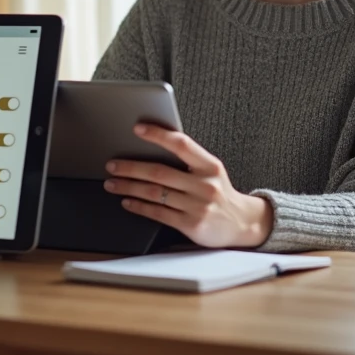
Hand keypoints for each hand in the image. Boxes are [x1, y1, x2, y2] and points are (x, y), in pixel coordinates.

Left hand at [103, 124, 272, 248]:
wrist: (242, 223)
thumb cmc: (219, 192)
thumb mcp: (210, 172)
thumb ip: (188, 160)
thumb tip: (152, 145)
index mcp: (210, 166)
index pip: (182, 144)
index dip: (159, 135)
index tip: (138, 129)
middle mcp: (205, 185)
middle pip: (160, 172)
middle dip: (131, 167)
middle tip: (112, 164)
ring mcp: (198, 206)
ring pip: (155, 193)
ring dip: (129, 187)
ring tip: (112, 183)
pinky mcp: (191, 225)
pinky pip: (158, 213)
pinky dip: (139, 206)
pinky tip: (127, 201)